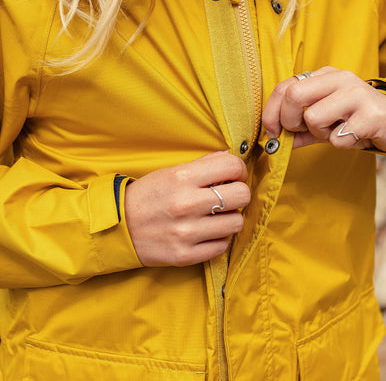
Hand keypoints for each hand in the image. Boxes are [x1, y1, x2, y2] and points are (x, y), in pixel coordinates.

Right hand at [124, 152, 249, 266]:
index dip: (239, 170)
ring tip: (216, 216)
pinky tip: (207, 232)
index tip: (234, 176)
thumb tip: (230, 157)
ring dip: (230, 218)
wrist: (117, 227)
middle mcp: (186, 204)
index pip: (232, 166)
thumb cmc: (147, 196)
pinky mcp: (185, 255)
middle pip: (242, 195)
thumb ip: (203, 164)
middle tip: (229, 196)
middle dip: (239, 194)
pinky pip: (222, 246)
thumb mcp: (171, 172)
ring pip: (236, 223)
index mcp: (182, 177)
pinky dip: (219, 238)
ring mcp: (187, 232)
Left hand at [262, 66, 385, 151]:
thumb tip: (272, 141)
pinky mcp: (371, 115)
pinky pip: (338, 138)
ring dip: (320, 134)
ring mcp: (357, 93)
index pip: (284, 87)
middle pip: (294, 95)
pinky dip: (340, 143)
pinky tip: (352, 137)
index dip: (271, 112)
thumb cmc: (353, 120)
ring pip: (313, 117)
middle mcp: (339, 78)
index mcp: (323, 76)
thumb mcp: (322, 122)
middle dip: (290, 121)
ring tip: (336, 132)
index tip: (272, 132)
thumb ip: (297, 129)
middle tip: (303, 131)